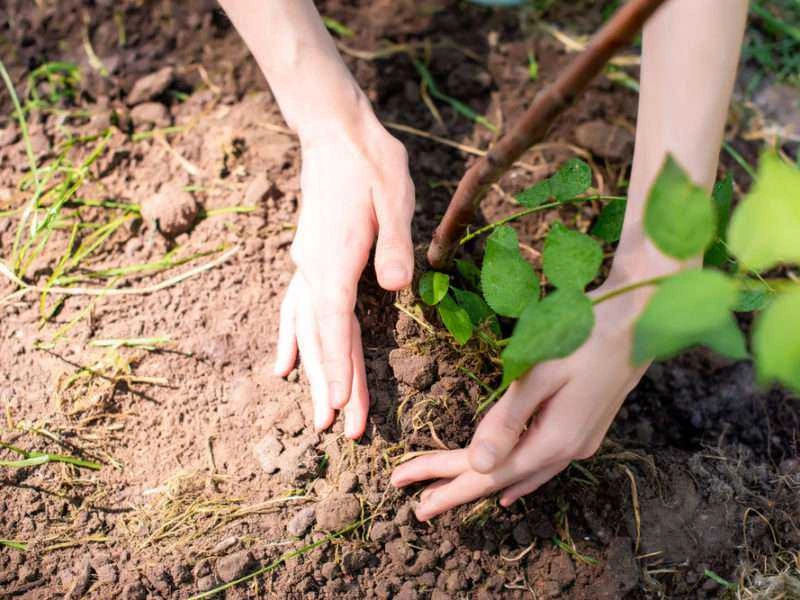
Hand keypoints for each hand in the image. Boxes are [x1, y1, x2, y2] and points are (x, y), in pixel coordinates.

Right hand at [273, 111, 414, 439]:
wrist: (336, 135)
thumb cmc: (371, 163)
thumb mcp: (394, 196)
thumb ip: (395, 245)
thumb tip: (398, 288)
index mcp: (335, 258)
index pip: (333, 323)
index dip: (337, 366)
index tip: (341, 405)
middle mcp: (313, 268)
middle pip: (320, 336)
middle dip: (331, 383)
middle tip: (337, 429)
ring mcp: (307, 266)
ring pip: (307, 329)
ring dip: (315, 371)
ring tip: (318, 414)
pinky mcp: (311, 262)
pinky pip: (297, 310)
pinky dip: (293, 341)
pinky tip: (284, 365)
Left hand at [390, 272, 654, 519]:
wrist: (641, 319)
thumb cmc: (584, 335)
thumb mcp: (539, 373)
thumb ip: (506, 420)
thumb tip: (477, 465)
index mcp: (554, 439)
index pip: (487, 473)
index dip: (445, 482)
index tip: (408, 490)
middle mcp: (567, 450)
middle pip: (501, 479)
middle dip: (455, 490)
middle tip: (417, 507)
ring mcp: (580, 443)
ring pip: (522, 474)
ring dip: (483, 484)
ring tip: (448, 496)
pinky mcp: (584, 431)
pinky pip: (541, 464)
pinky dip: (516, 476)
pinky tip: (506, 489)